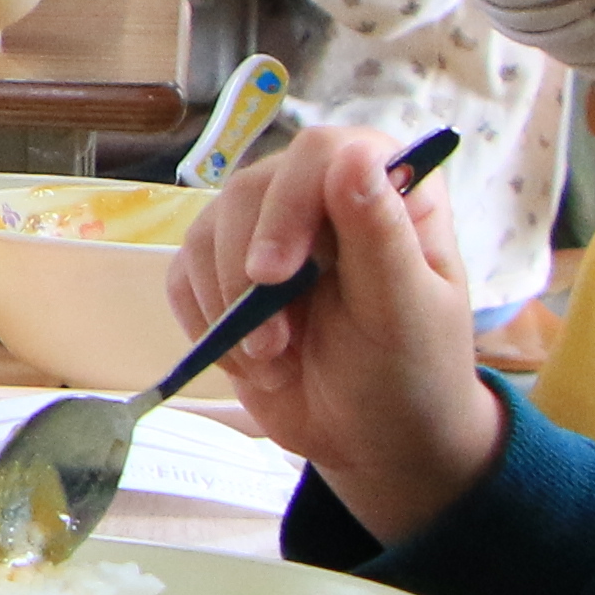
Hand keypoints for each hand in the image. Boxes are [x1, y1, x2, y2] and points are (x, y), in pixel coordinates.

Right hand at [176, 129, 499, 544]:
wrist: (374, 439)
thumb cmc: (410, 373)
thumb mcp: (404, 313)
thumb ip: (380, 234)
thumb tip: (353, 154)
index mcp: (386, 190)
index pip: (321, 154)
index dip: (290, 204)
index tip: (275, 276)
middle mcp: (322, 195)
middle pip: (252, 190)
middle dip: (249, 274)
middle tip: (275, 346)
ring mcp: (267, 231)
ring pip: (208, 230)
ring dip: (228, 307)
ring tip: (275, 361)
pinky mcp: (225, 271)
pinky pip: (184, 272)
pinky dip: (204, 322)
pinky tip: (249, 362)